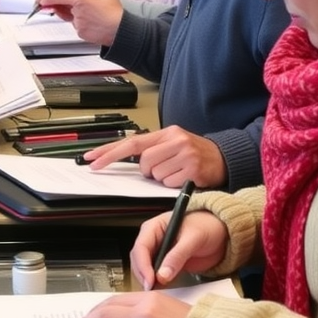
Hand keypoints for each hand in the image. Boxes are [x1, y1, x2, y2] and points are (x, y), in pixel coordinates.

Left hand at [38, 0, 123, 44]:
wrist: (121, 31)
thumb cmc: (116, 13)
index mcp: (80, 1)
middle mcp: (77, 13)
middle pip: (65, 8)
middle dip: (70, 7)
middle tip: (86, 7)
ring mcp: (78, 24)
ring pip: (72, 18)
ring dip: (78, 15)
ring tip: (94, 15)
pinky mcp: (81, 33)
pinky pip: (78, 27)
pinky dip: (83, 24)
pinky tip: (94, 22)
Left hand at [79, 126, 227, 188]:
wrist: (226, 158)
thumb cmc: (195, 153)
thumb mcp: (175, 143)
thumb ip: (153, 147)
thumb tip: (128, 156)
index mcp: (168, 133)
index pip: (132, 142)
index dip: (108, 152)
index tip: (91, 159)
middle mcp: (176, 140)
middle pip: (144, 161)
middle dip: (148, 170)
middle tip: (163, 168)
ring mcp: (185, 155)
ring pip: (155, 174)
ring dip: (161, 178)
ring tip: (177, 171)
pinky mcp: (193, 170)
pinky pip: (169, 183)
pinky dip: (173, 185)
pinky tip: (184, 177)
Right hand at [130, 209, 228, 289]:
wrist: (222, 234)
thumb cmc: (207, 226)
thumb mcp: (193, 238)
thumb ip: (178, 256)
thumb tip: (162, 275)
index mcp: (154, 227)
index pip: (141, 247)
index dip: (142, 265)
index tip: (149, 280)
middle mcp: (153, 240)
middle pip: (139, 259)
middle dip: (143, 275)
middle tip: (152, 290)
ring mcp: (159, 252)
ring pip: (145, 269)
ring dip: (149, 280)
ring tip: (156, 291)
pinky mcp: (166, 263)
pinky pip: (157, 275)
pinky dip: (157, 283)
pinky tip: (162, 290)